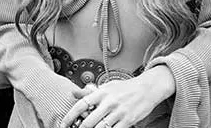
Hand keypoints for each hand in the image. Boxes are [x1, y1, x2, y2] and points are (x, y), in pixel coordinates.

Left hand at [60, 66, 174, 127]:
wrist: (147, 88)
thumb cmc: (126, 88)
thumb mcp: (107, 86)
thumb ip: (90, 92)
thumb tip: (73, 93)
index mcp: (102, 92)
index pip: (81, 104)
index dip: (70, 116)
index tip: (62, 125)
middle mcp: (109, 102)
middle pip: (88, 121)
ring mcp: (118, 112)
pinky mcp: (127, 121)